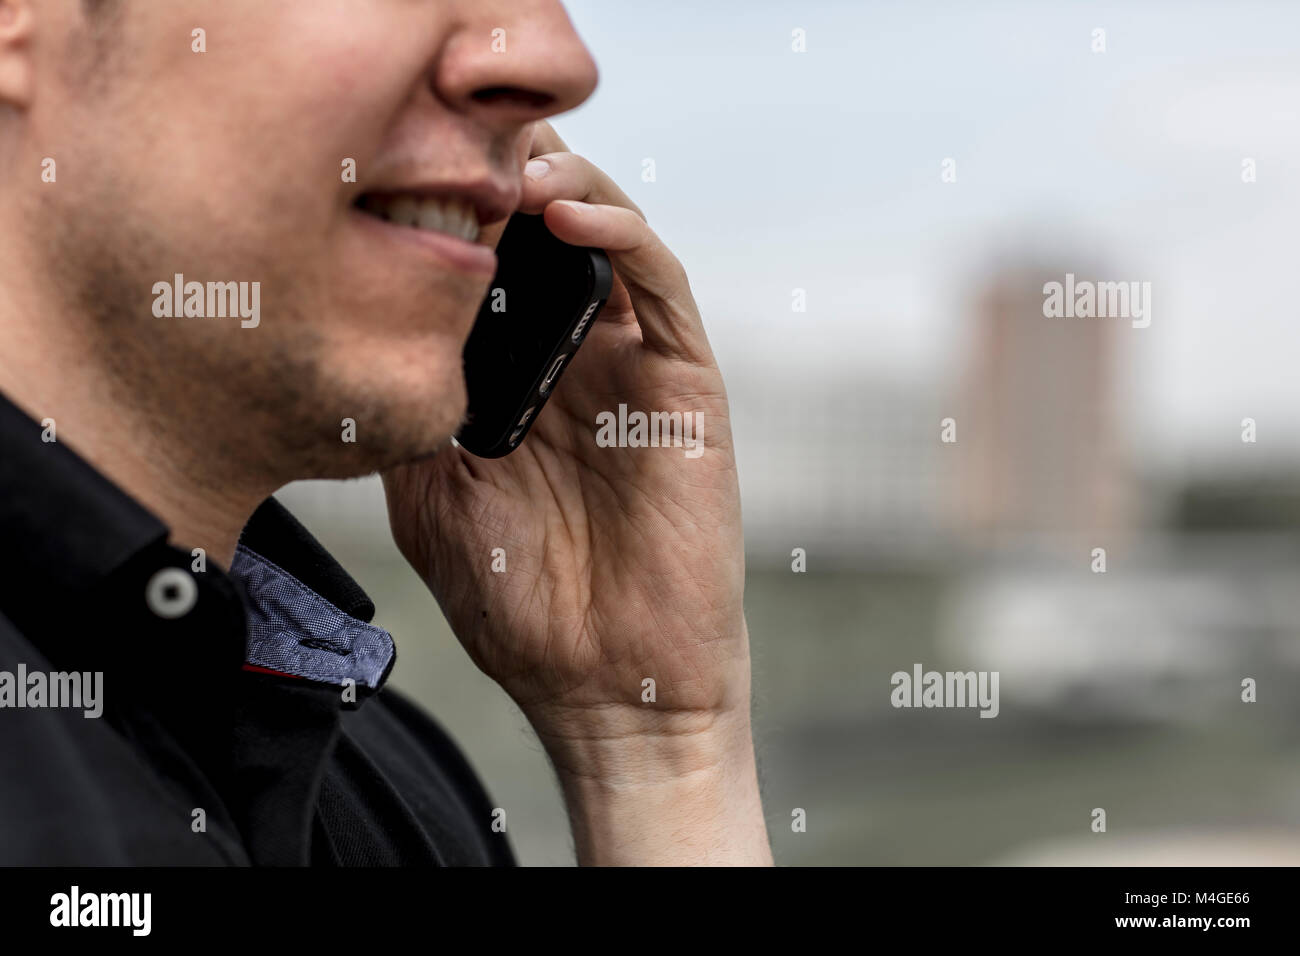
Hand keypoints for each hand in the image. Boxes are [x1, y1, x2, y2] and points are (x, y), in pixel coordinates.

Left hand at [382, 122, 769, 863]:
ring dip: (564, 184)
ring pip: (610, 236)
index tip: (397, 163)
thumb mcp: (434, 504)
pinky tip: (567, 216)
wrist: (609, 685)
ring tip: (510, 167)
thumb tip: (366, 335)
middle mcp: (577, 360)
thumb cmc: (525, 610)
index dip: (454, 207)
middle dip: (506, 172)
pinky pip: (662, 288)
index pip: (492, 265)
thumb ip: (413, 418)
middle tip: (457, 131)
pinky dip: (623, 236)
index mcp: (518, 381)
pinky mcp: (685, 385)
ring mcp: (634, 368)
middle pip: (549, 231)